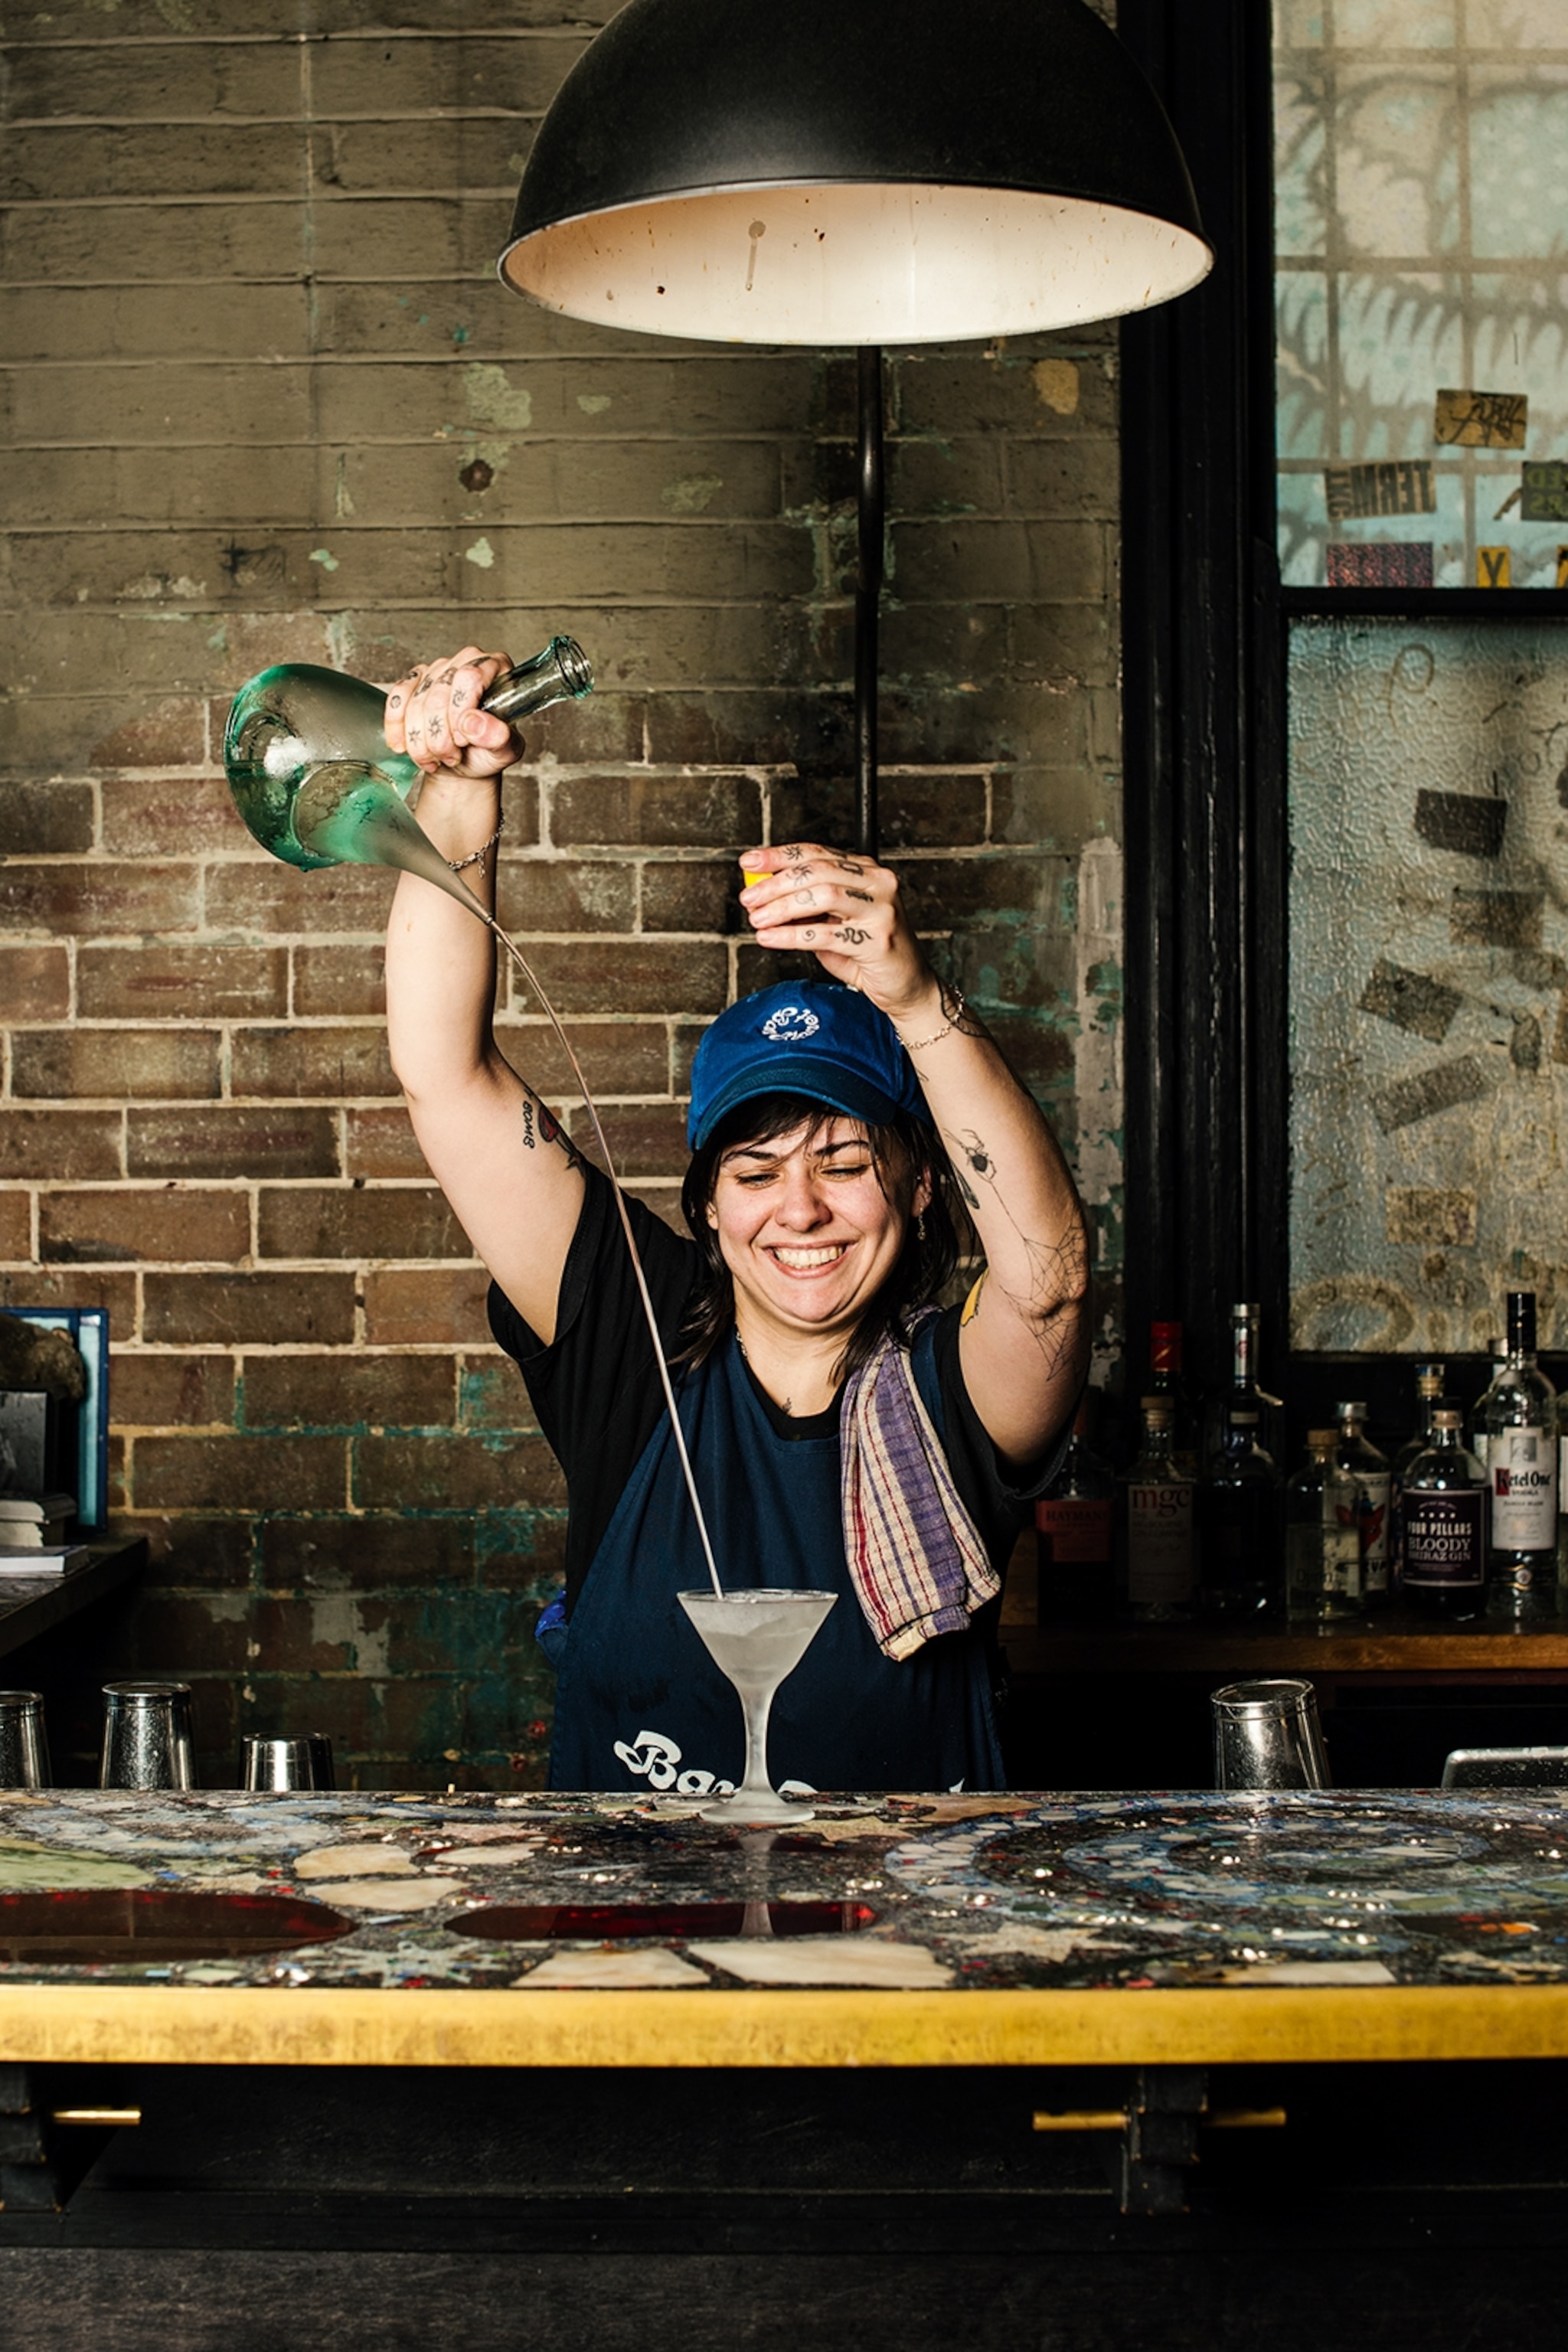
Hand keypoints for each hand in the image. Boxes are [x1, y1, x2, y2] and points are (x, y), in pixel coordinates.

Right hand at [383, 646, 520, 778]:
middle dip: (440, 733)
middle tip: (451, 756)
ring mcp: (439, 669)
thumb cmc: (487, 751)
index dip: (460, 712)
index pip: (470, 677)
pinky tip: (405, 744)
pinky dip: (398, 726)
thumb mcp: (505, 751)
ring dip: (420, 738)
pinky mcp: (415, 680)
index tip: (462, 739)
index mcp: (497, 668)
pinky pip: (397, 697)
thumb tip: (474, 724)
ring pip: (417, 700)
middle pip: (440, 692)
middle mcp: (467, 661)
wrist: (463, 763)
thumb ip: (499, 738)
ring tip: (435, 757)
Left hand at [738, 842, 936, 1020]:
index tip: (749, 863)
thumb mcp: (834, 923)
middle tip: (749, 898)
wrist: (907, 987)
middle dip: (776, 884)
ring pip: (823, 896)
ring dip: (782, 907)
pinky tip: (770, 939)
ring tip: (757, 919)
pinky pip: (825, 934)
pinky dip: (791, 936)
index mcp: (866, 871)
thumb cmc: (867, 954)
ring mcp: (881, 910)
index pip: (817, 852)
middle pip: (818, 871)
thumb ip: (806, 906)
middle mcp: (878, 883)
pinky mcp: (877, 940)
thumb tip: (762, 896)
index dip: (779, 855)